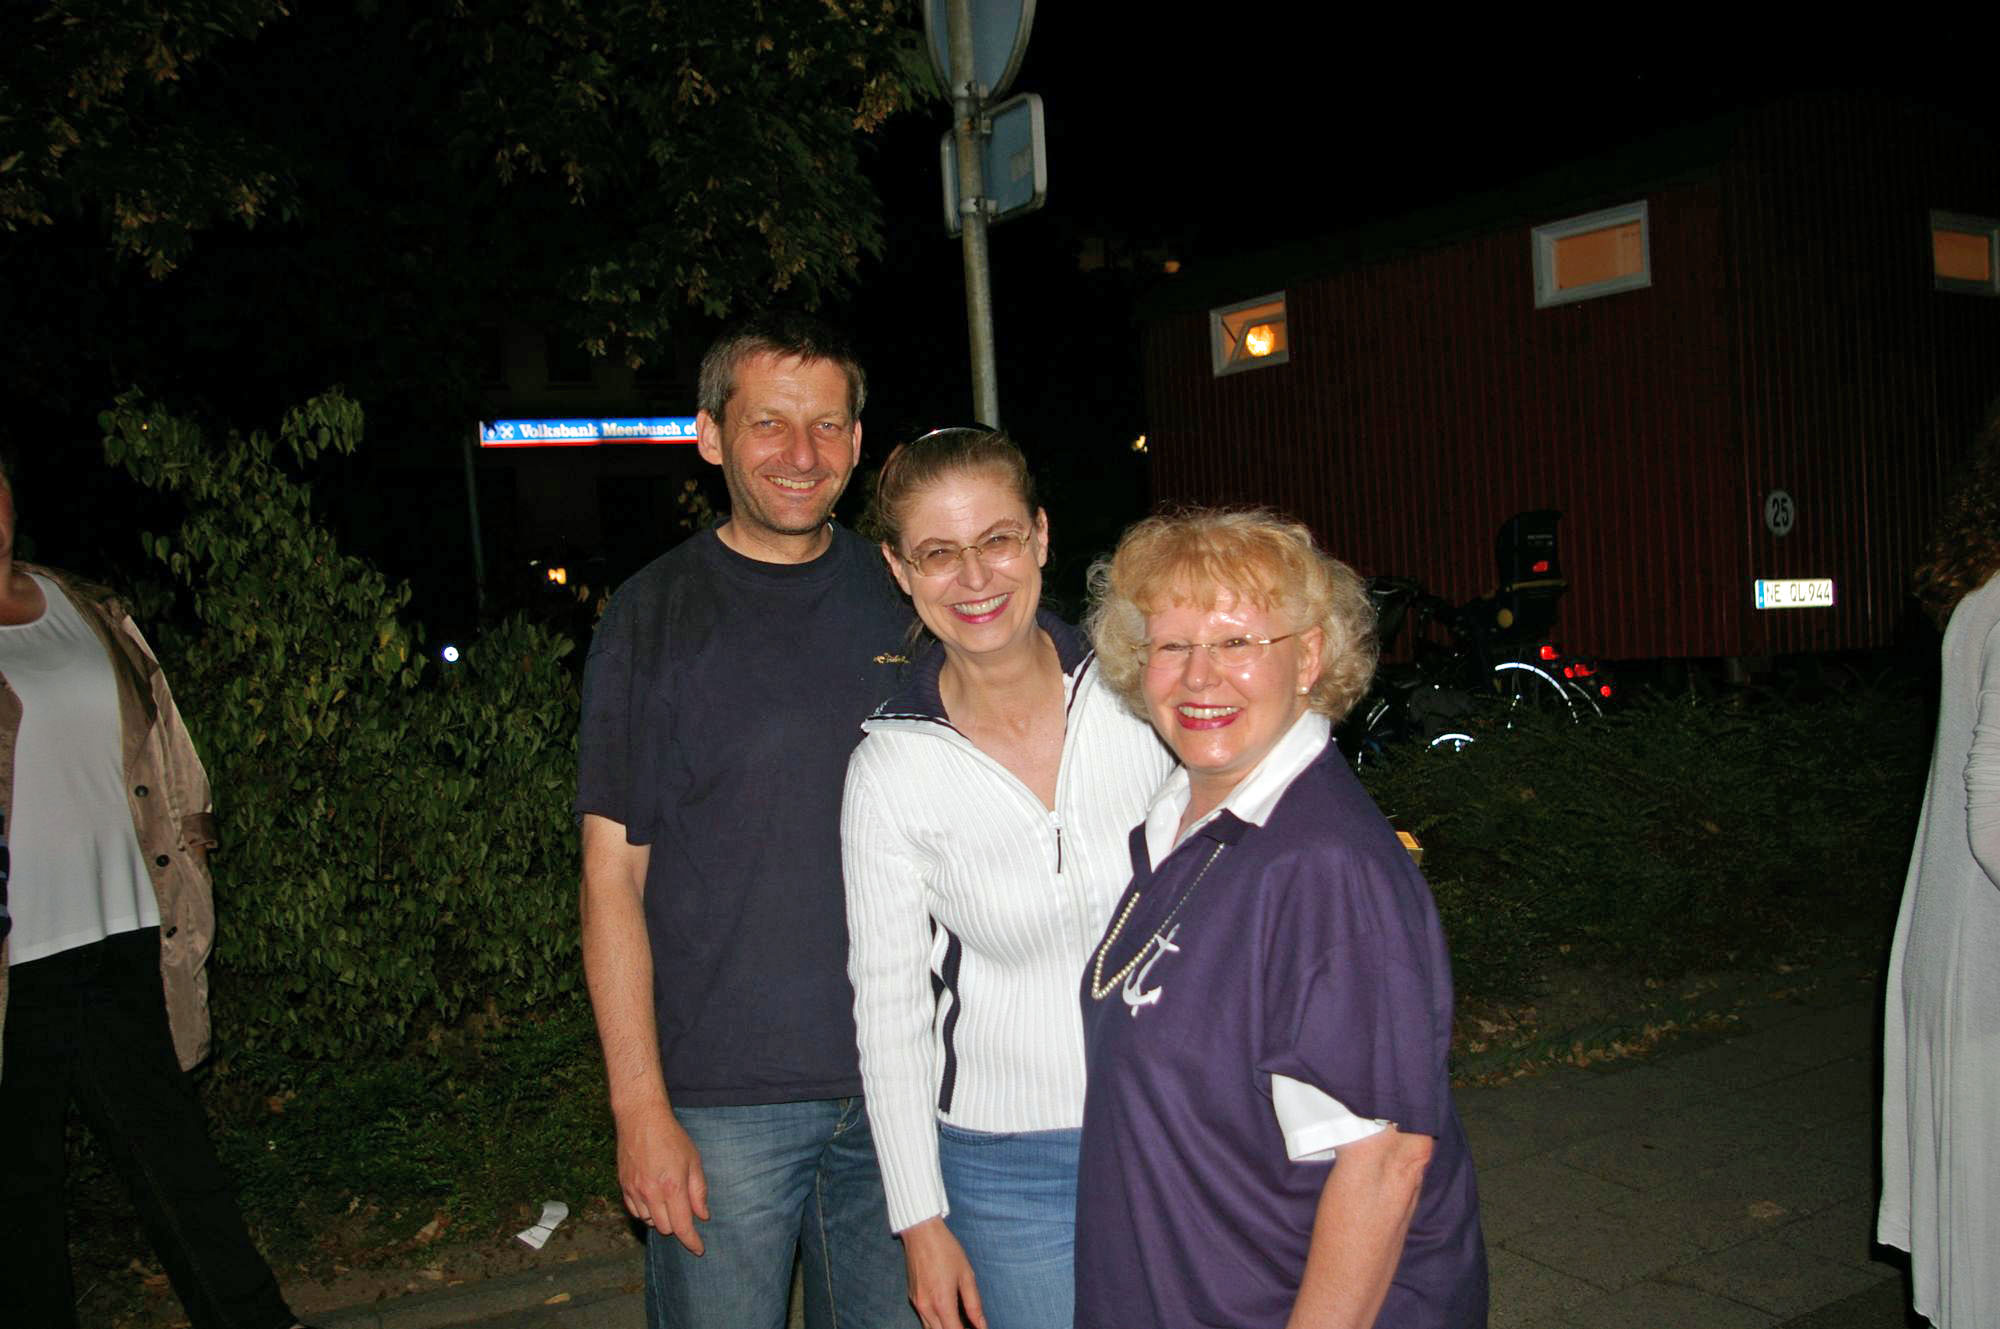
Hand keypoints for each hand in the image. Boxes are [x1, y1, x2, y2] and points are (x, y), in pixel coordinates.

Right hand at [614, 1102, 709, 1253]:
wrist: (641, 1119)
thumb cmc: (671, 1137)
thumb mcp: (694, 1161)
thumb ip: (698, 1191)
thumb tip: (702, 1216)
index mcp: (672, 1187)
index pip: (683, 1226)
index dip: (692, 1242)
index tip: (699, 1249)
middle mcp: (652, 1194)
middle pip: (666, 1228)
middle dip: (678, 1226)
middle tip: (685, 1212)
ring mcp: (635, 1191)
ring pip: (649, 1222)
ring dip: (661, 1219)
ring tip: (668, 1202)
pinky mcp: (624, 1187)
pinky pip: (636, 1212)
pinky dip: (646, 1212)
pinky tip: (654, 1199)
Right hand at [901, 1217, 984, 1328]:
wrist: (921, 1232)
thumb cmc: (946, 1250)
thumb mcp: (966, 1275)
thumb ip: (974, 1304)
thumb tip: (982, 1326)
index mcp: (942, 1303)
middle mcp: (926, 1308)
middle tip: (970, 1326)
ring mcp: (917, 1304)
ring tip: (960, 1323)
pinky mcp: (913, 1298)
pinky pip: (924, 1320)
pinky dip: (936, 1324)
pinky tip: (948, 1316)